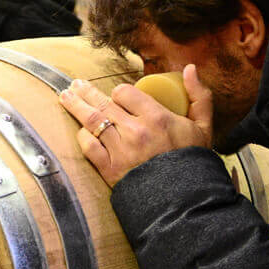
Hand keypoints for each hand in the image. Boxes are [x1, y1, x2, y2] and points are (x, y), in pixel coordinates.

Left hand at [58, 65, 214, 186]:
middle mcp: (136, 131)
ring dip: (75, 106)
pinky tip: (80, 130)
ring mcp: (121, 150)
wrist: (186, 200)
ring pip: (92, 121)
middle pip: (103, 103)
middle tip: (75, 84)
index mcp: (157, 118)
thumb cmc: (193, 161)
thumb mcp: (203, 126)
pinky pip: (89, 147)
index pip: (124, 92)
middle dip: (85, 92)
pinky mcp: (111, 170)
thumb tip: (190, 68)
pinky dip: (82, 137)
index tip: (117, 95)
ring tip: (65, 96)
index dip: (119, 92)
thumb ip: (199, 96)